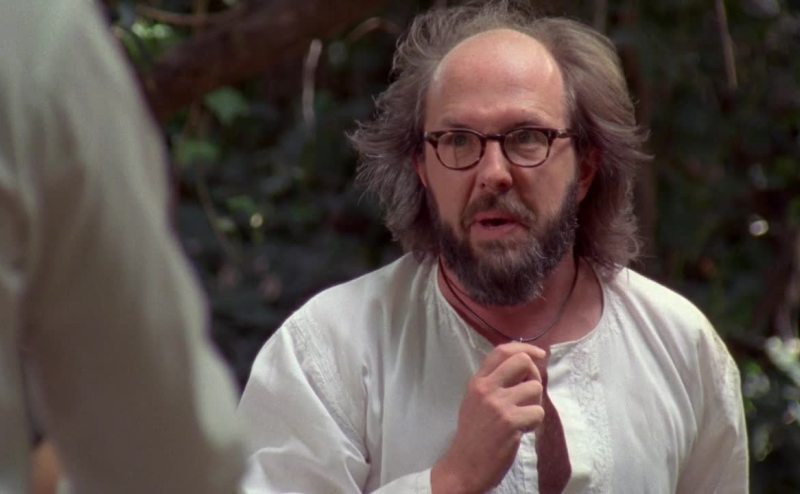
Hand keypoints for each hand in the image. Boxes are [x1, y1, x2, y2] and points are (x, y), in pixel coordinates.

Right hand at [431, 342, 546, 493]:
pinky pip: (538, 412)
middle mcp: (486, 388)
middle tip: (530, 393)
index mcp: (477, 381)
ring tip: (523, 417)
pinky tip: (522, 431)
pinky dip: (534, 423)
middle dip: (535, 375)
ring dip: (535, 404)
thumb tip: (524, 366)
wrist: (464, 465)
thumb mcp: (475, 401)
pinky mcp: (510, 422)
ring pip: (535, 388)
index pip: (502, 351)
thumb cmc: (473, 434)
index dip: (525, 348)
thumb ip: (494, 383)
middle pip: (523, 361)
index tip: (539, 355)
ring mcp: (498, 404)